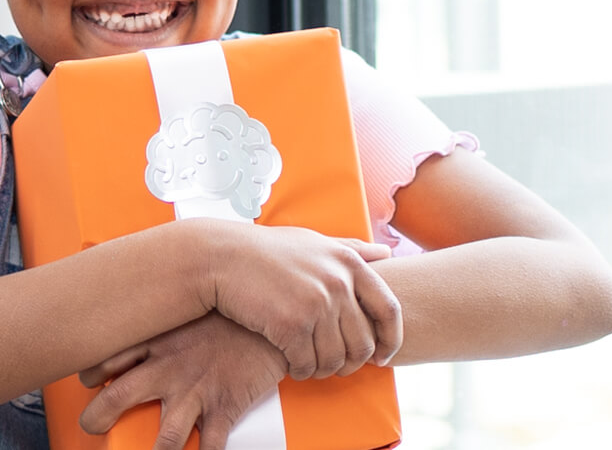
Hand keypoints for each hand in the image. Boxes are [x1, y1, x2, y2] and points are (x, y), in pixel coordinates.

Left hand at [76, 313, 286, 449]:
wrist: (271, 316)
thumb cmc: (229, 312)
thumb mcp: (186, 308)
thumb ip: (162, 317)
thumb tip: (140, 312)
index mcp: (156, 341)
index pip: (107, 359)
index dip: (89, 373)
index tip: (86, 380)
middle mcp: (169, 368)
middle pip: (118, 396)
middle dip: (97, 416)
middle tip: (91, 425)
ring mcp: (196, 391)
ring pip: (165, 434)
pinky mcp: (225, 407)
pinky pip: (210, 444)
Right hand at [197, 220, 401, 380]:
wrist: (219, 257)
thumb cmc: (265, 250)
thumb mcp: (313, 241)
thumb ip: (352, 249)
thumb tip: (387, 254)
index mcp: (348, 263)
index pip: (389, 310)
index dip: (391, 339)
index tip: (383, 357)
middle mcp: (337, 283)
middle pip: (362, 343)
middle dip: (351, 363)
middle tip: (336, 367)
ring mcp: (314, 305)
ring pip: (334, 359)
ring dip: (323, 370)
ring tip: (311, 366)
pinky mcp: (289, 325)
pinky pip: (306, 363)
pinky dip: (301, 370)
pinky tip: (292, 364)